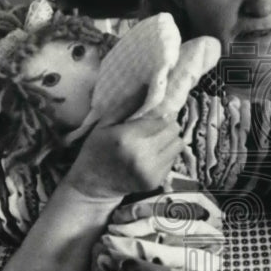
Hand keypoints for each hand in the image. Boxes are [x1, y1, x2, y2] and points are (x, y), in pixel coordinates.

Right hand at [66, 116, 183, 199]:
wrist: (92, 185)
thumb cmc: (96, 149)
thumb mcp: (105, 123)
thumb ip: (128, 105)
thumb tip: (148, 86)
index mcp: (127, 137)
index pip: (162, 120)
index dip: (162, 115)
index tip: (157, 114)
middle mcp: (142, 155)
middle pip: (174, 131)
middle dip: (168, 126)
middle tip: (156, 127)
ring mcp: (150, 171)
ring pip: (178, 146)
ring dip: (170, 140)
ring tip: (155, 141)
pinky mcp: (155, 182)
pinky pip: (173, 161)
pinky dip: (166, 155)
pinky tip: (152, 155)